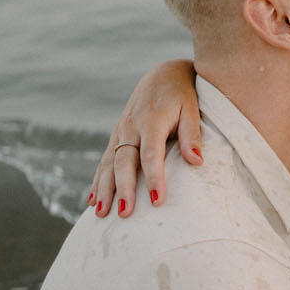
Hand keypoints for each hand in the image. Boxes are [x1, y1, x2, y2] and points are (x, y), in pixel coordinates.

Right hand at [88, 59, 201, 216]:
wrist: (163, 75)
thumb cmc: (183, 95)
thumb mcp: (192, 109)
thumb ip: (191, 135)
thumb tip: (196, 161)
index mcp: (150, 121)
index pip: (151, 154)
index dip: (154, 177)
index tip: (157, 200)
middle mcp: (130, 127)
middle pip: (124, 162)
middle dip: (123, 189)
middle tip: (125, 213)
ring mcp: (120, 131)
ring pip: (108, 164)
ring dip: (104, 189)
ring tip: (101, 214)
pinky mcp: (116, 136)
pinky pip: (104, 162)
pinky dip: (97, 182)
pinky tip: (93, 201)